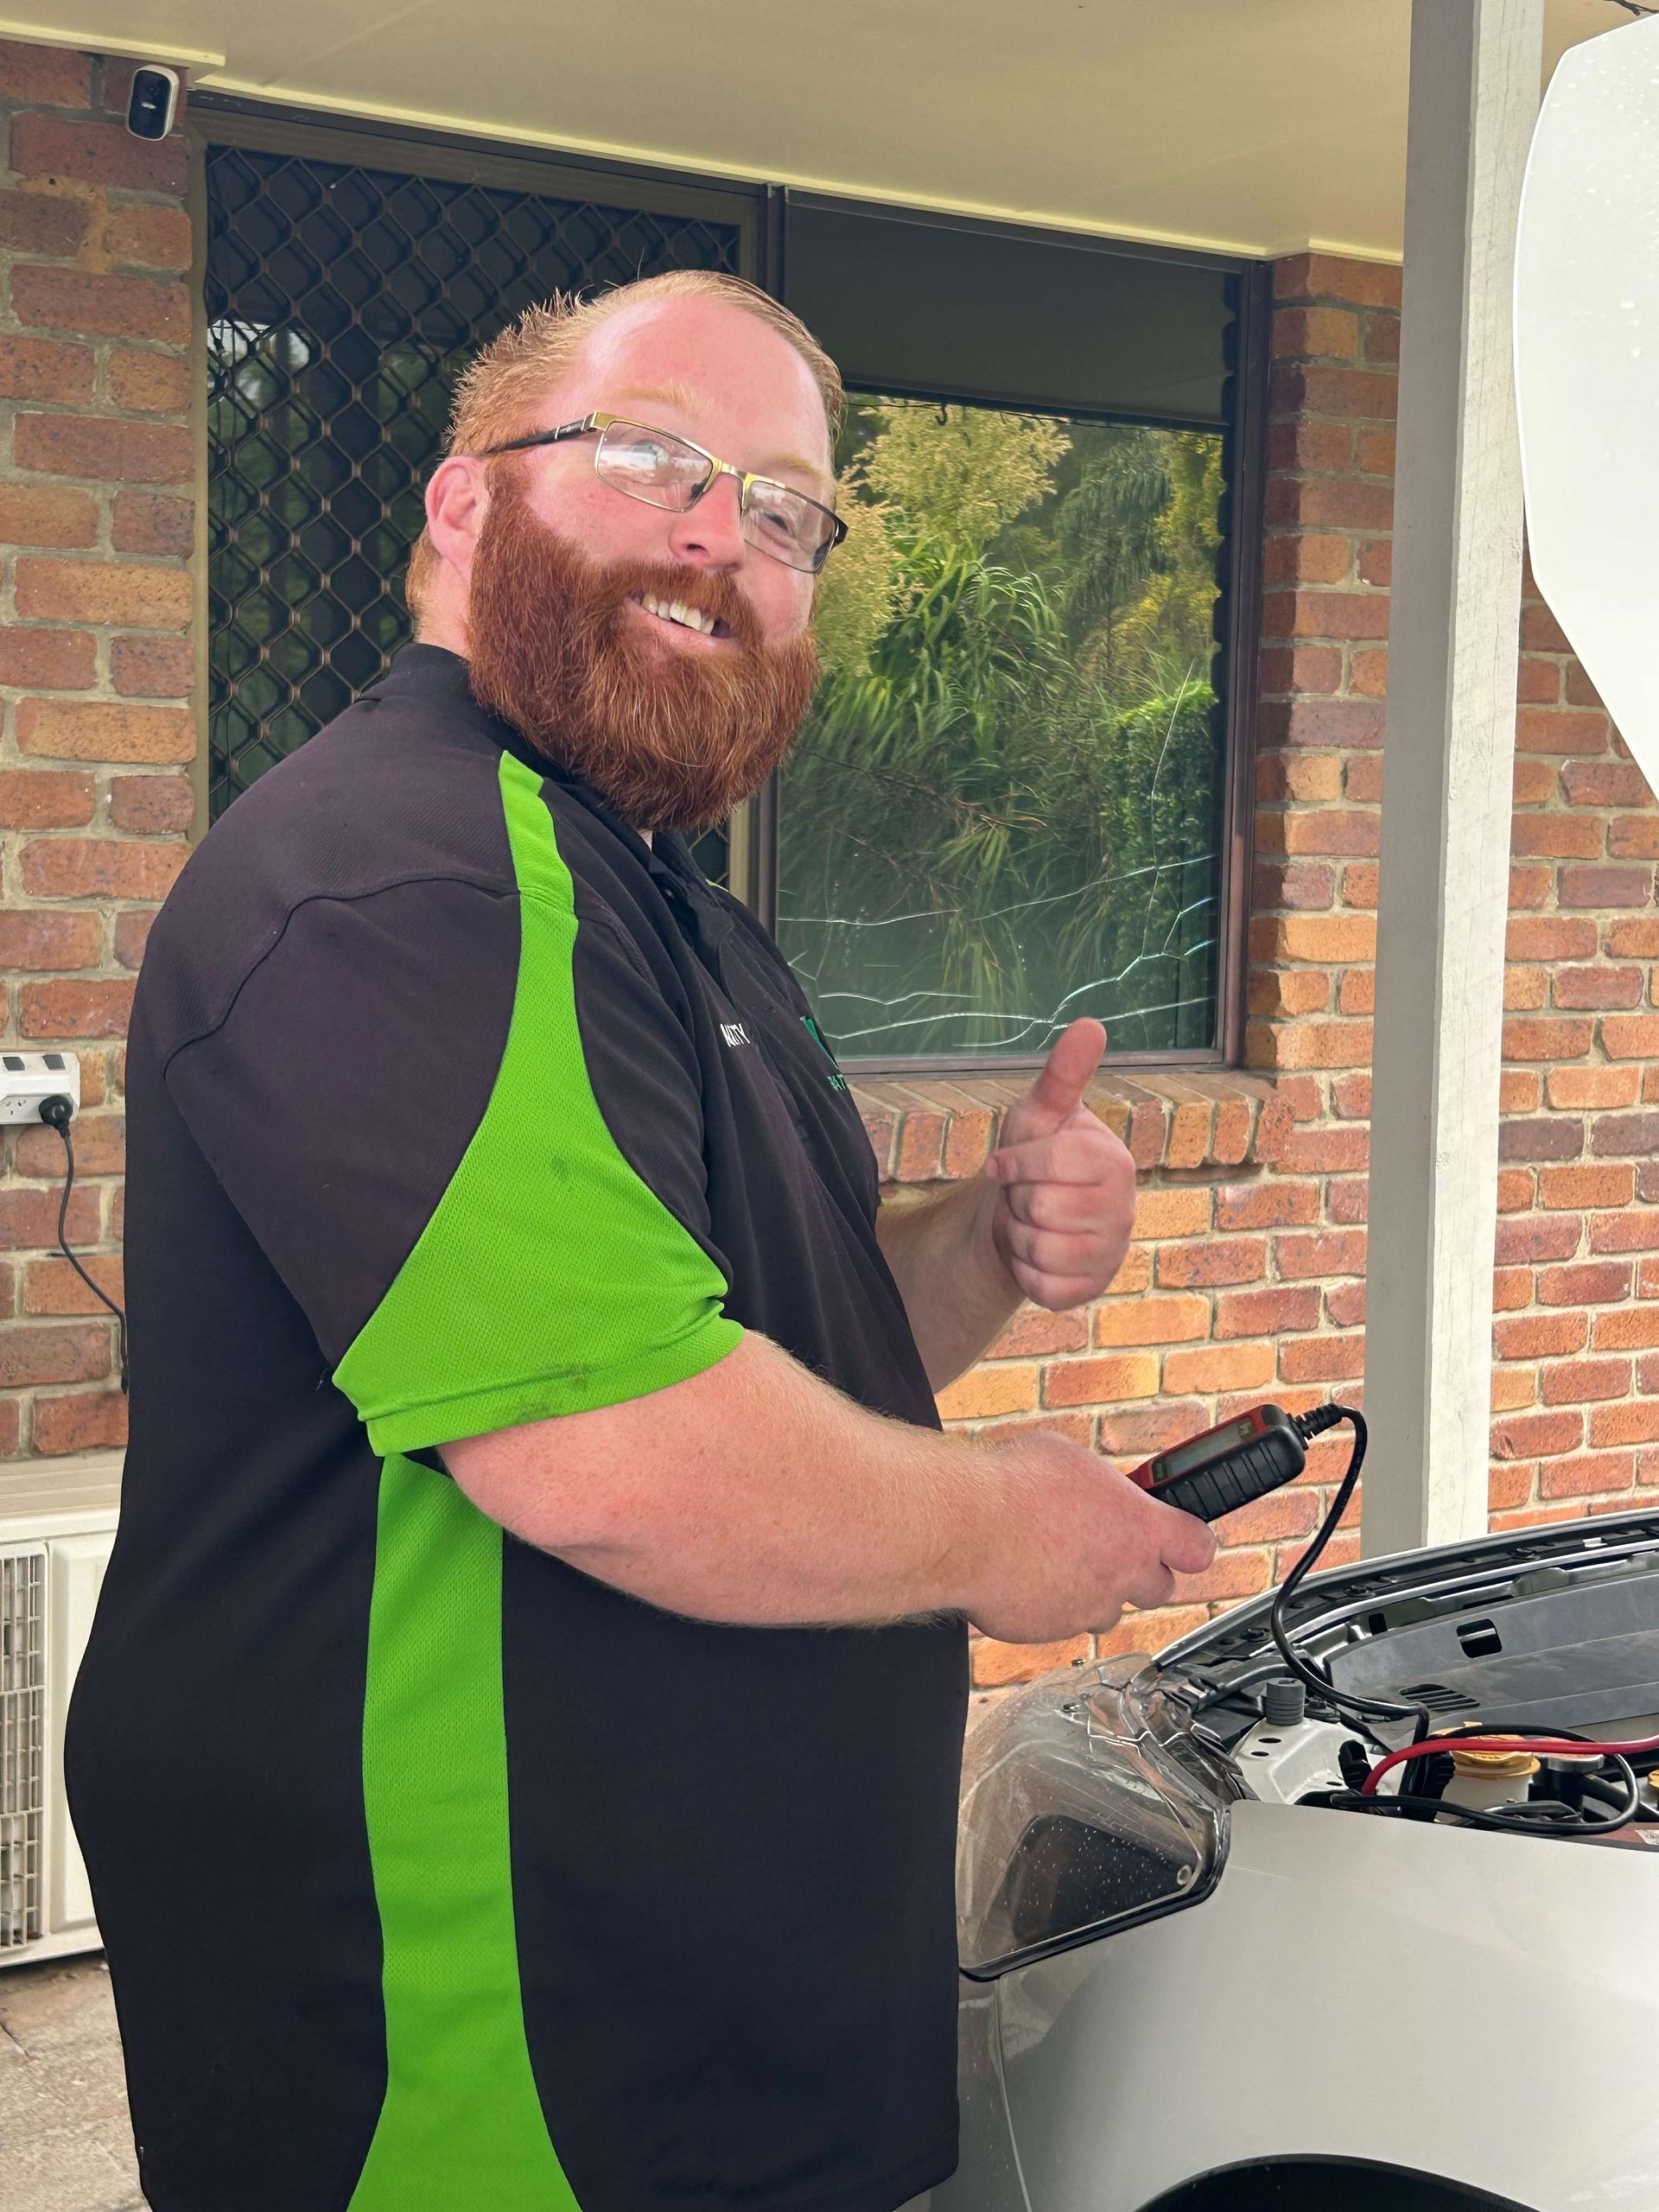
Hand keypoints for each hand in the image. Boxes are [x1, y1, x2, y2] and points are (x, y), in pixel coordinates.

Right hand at [965, 1430, 1216, 1644]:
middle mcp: (1122, 1575)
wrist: (965, 1528)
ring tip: (1053, 1560)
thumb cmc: (1014, 1485)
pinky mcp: (1048, 1631)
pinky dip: (1046, 1604)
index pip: (1197, 1548)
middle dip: (1138, 1571)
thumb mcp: (1069, 1461)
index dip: (1189, 1543)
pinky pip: (1058, 1621)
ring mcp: (1086, 1608)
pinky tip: (1020, 1575)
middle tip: (1108, 1547)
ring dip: (1091, 1591)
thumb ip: (1096, 1486)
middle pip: (1159, 1588)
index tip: (1179, 1536)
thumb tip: (1092, 1488)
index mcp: (1140, 1527)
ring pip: (1105, 1610)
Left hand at [983, 1018, 1135, 1310]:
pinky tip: (1033, 1253)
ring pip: (1037, 1248)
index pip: (1053, 1162)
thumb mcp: (1039, 1113)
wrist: (1023, 1216)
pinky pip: (1040, 1285)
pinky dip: (1022, 1269)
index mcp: (1114, 1161)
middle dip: (1016, 1199)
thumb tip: (1091, 1023)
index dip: (1014, 1163)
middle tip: (1024, 1195)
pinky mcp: (1089, 1290)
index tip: (1003, 1163)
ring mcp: (1110, 1253)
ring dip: (1016, 1234)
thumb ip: (1063, 1073)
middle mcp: (1123, 1209)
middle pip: (1041, 1208)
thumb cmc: (1034, 1155)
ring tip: (1028, 1221)